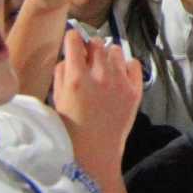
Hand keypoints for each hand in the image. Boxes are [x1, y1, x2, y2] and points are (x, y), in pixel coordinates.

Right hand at [51, 31, 141, 178]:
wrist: (95, 153)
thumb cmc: (71, 128)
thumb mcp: (57, 99)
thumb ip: (61, 73)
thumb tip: (69, 55)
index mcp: (76, 77)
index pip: (74, 39)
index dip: (72, 40)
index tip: (73, 45)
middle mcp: (100, 75)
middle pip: (96, 42)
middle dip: (90, 48)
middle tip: (88, 60)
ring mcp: (120, 82)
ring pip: (115, 50)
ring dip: (107, 56)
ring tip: (104, 69)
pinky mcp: (135, 91)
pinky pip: (134, 63)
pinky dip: (126, 66)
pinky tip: (119, 76)